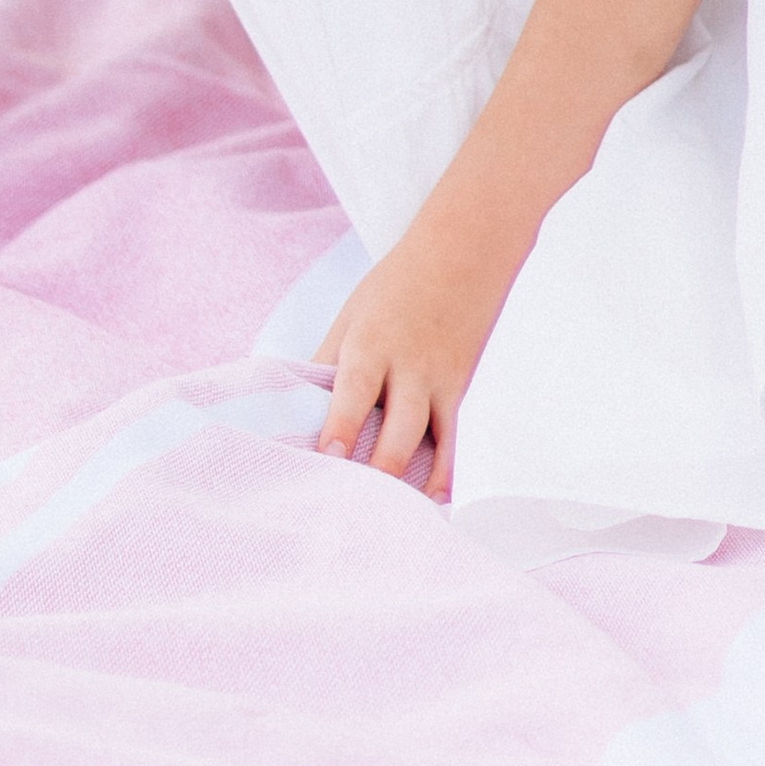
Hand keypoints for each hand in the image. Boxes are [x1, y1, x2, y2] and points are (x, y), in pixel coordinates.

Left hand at [315, 223, 512, 500]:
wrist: (466, 248)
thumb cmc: (397, 282)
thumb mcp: (352, 313)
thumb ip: (328, 361)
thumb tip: (298, 409)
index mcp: (371, 342)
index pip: (354, 393)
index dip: (342, 429)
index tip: (328, 460)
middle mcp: (408, 366)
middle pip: (397, 428)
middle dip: (379, 469)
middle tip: (355, 506)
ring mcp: (439, 380)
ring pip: (429, 440)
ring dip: (410, 480)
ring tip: (389, 517)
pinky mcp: (459, 388)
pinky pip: (454, 438)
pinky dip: (445, 471)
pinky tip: (435, 499)